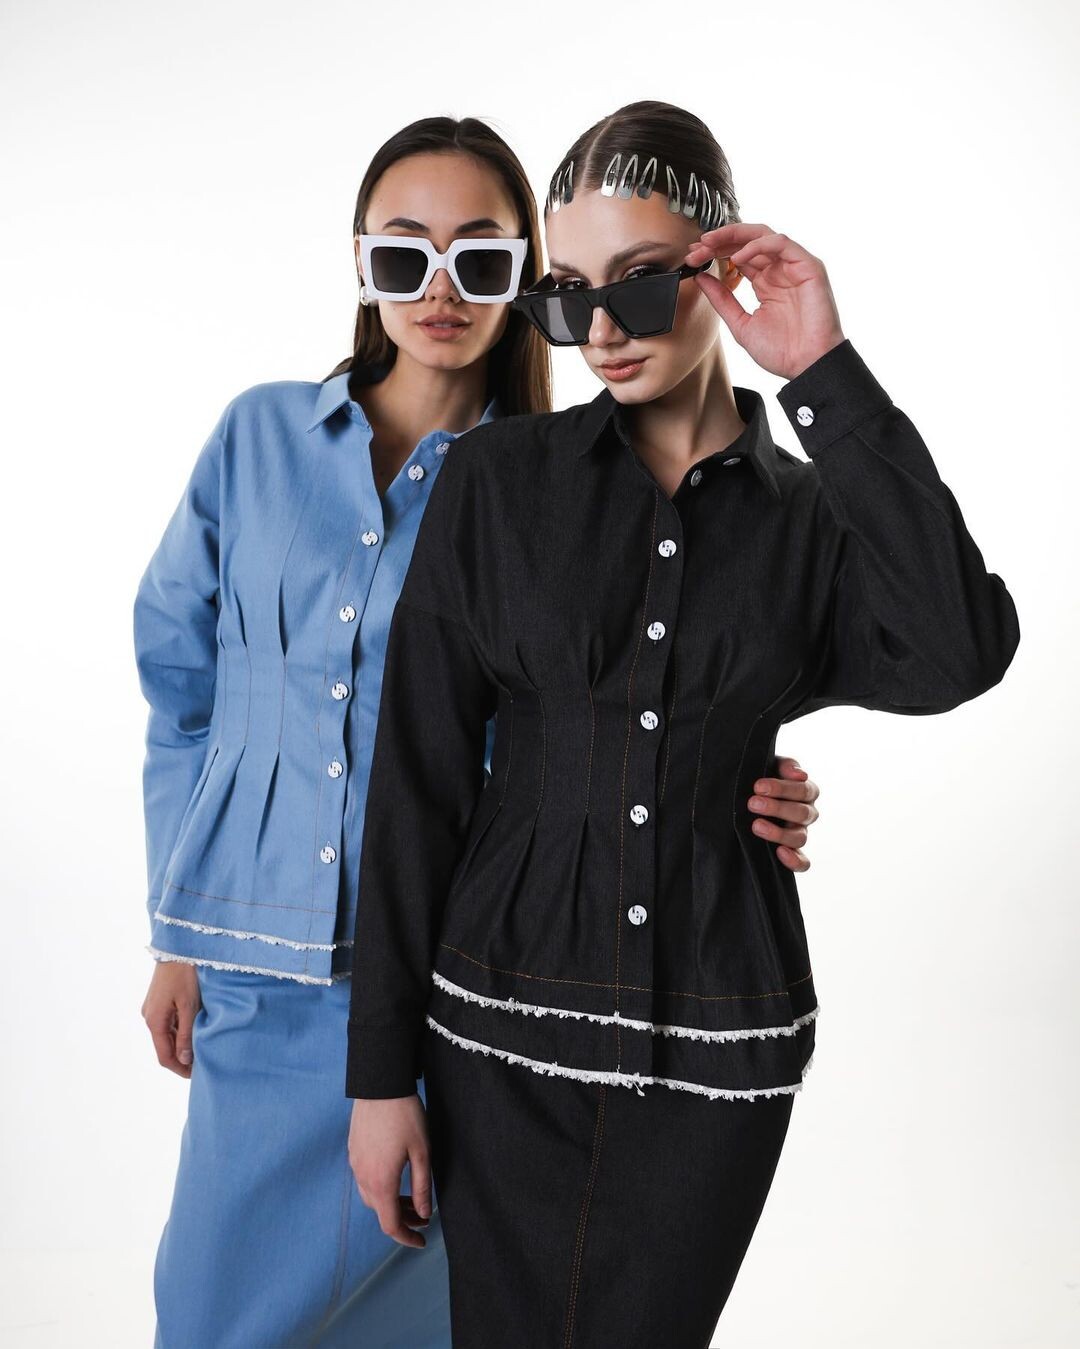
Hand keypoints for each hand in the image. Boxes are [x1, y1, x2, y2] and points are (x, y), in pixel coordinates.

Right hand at [141, 960, 201, 1076]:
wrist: (178, 946)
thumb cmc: (185, 974)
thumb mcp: (189, 1006)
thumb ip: (186, 1034)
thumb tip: (184, 1060)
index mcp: (154, 1021)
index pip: (165, 1056)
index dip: (179, 1069)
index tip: (196, 1076)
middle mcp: (149, 1017)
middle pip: (165, 1047)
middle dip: (181, 1059)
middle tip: (202, 1065)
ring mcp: (153, 1008)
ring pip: (167, 1035)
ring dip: (181, 1045)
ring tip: (201, 1050)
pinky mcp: (159, 1001)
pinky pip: (168, 1023)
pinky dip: (180, 1032)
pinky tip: (195, 1032)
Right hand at [349, 1096, 432, 1247]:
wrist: (379, 1084)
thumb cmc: (405, 1115)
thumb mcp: (422, 1152)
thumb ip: (422, 1186)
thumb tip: (424, 1213)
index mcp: (381, 1182)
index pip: (390, 1224)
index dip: (406, 1238)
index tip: (422, 1241)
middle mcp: (363, 1177)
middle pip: (380, 1211)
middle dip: (402, 1219)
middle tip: (423, 1216)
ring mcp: (355, 1163)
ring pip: (371, 1196)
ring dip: (390, 1203)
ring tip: (411, 1197)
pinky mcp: (353, 1150)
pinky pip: (365, 1179)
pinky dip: (381, 1187)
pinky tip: (395, 1175)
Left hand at [684, 223, 845, 380]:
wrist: (807, 367)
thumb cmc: (782, 351)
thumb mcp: (741, 324)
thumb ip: (722, 300)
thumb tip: (701, 278)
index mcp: (765, 283)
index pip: (738, 256)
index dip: (714, 253)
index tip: (692, 257)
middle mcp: (779, 270)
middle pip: (747, 241)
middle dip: (719, 240)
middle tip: (696, 247)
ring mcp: (793, 266)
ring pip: (762, 235)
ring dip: (733, 236)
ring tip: (710, 245)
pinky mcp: (808, 266)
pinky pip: (781, 243)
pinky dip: (757, 245)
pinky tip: (737, 258)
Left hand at [747, 755, 819, 871]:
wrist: (746, 795)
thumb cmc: (763, 777)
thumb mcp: (772, 765)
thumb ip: (786, 766)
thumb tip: (800, 774)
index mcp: (806, 791)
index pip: (803, 790)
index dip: (782, 789)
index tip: (758, 786)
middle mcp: (807, 813)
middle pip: (802, 813)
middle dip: (777, 808)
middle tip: (753, 803)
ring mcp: (799, 833)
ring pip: (800, 837)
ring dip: (779, 833)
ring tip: (756, 826)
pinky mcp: (792, 852)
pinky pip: (803, 862)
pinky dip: (795, 861)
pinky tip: (780, 853)